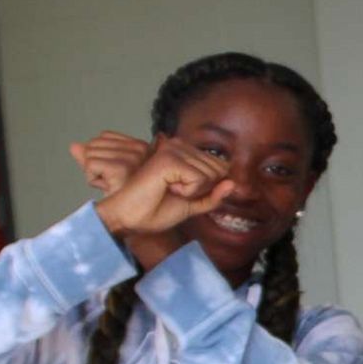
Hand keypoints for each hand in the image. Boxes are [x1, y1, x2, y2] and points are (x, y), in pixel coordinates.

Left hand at [70, 131, 150, 196]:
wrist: (133, 219)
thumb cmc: (124, 198)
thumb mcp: (106, 173)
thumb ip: (90, 157)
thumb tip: (74, 146)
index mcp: (141, 146)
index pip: (104, 136)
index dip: (101, 155)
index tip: (114, 172)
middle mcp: (140, 149)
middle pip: (94, 144)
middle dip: (95, 164)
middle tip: (111, 181)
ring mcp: (133, 158)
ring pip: (90, 155)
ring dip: (94, 174)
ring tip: (110, 185)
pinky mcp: (122, 168)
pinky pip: (90, 165)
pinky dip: (92, 179)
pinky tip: (106, 187)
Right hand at [94, 136, 234, 236]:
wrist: (129, 218)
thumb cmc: (154, 211)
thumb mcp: (192, 205)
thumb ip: (213, 196)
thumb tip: (233, 184)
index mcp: (185, 152)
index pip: (221, 167)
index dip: (209, 188)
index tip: (183, 193)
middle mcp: (179, 145)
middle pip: (219, 170)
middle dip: (202, 190)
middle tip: (174, 193)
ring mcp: (174, 150)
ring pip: (210, 175)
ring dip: (193, 192)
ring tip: (169, 190)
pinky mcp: (169, 159)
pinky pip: (199, 179)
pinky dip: (188, 192)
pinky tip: (167, 189)